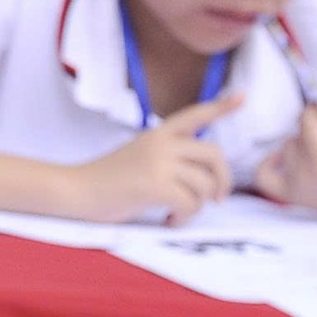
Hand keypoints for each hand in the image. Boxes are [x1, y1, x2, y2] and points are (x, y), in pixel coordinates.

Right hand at [65, 93, 242, 222]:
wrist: (74, 191)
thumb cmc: (104, 181)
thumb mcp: (138, 156)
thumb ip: (166, 155)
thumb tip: (201, 174)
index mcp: (157, 134)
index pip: (195, 115)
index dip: (221, 107)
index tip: (243, 97)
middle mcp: (161, 143)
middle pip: (214, 155)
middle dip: (223, 180)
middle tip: (217, 199)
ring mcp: (158, 162)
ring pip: (204, 184)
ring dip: (198, 206)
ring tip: (178, 212)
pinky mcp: (154, 185)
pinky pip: (190, 203)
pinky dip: (183, 217)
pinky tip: (169, 220)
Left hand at [252, 100, 316, 223]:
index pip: (308, 120)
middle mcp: (305, 178)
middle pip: (297, 134)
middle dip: (315, 130)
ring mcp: (295, 189)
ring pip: (286, 149)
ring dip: (302, 144)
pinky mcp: (292, 197)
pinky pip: (263, 176)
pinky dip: (270, 163)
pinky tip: (284, 156)